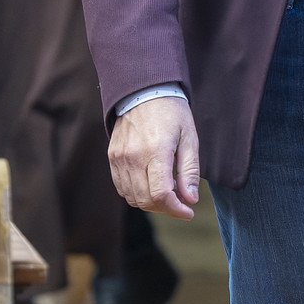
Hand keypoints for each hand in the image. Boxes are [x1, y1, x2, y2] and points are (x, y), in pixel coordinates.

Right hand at [109, 97, 200, 218]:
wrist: (144, 91)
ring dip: (151, 203)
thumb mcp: (189, 138)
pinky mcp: (112, 157)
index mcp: (156, 150)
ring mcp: (120, 158)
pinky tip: (150, 185)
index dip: (176, 210)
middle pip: (146, 200)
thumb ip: (189, 171)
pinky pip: (122, 187)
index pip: (161, 194)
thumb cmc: (172, 113)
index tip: (188, 212)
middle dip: (166, 208)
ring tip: (167, 192)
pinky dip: (136, 194)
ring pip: (133, 198)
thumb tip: (190, 199)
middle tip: (180, 204)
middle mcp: (134, 157)